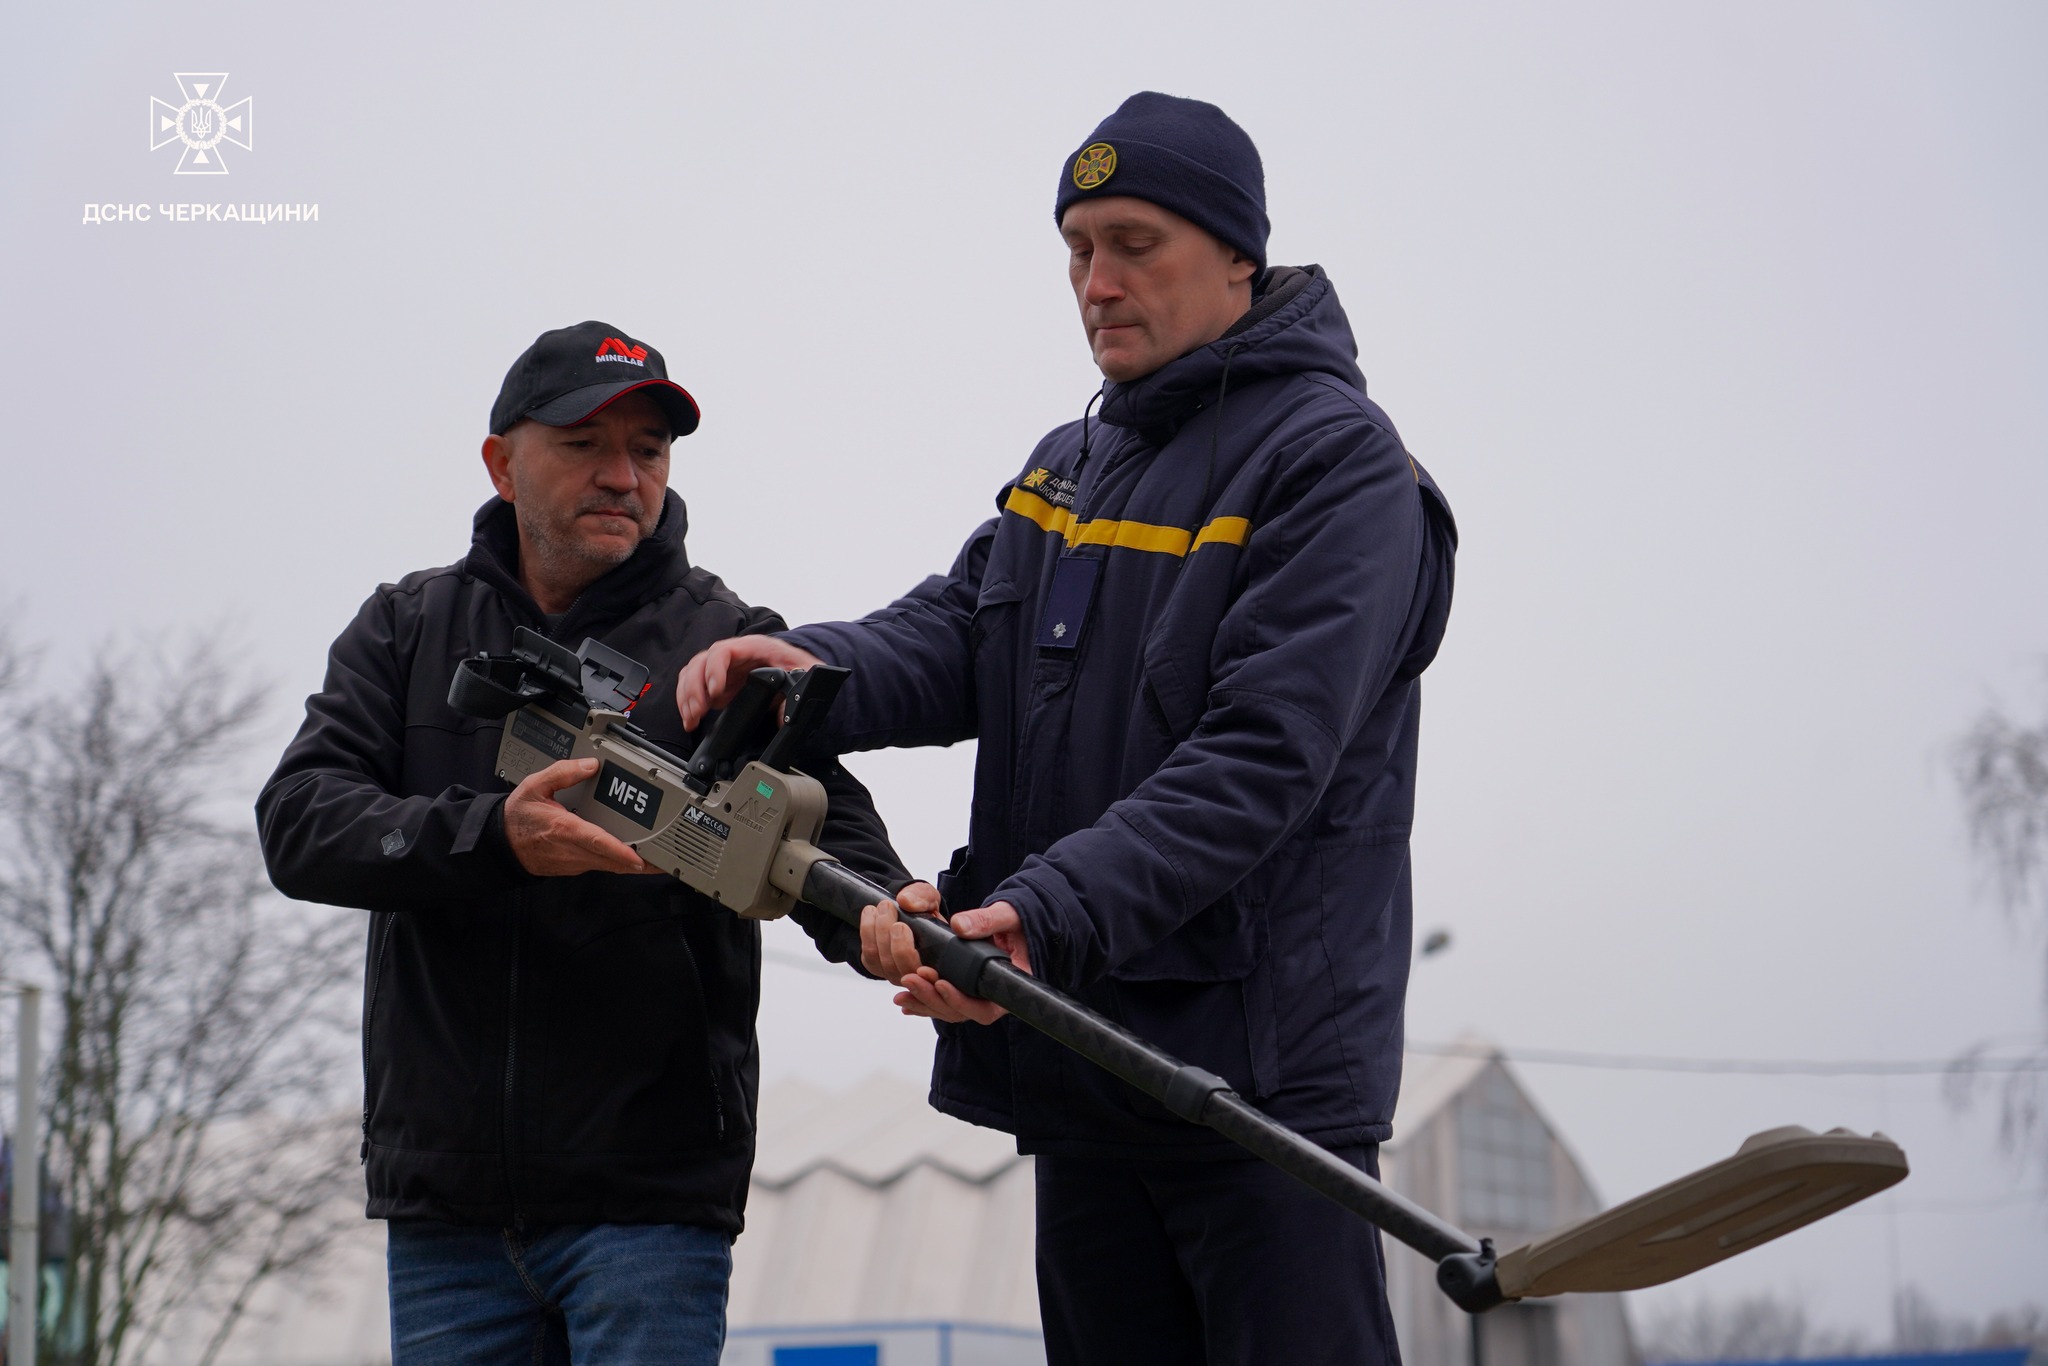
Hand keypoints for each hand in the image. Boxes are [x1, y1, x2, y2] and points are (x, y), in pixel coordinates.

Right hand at [503, 758, 651, 876]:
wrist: (500, 844)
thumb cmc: (517, 817)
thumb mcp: (535, 786)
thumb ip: (563, 772)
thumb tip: (590, 765)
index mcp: (564, 829)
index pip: (598, 842)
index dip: (621, 852)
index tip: (640, 858)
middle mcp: (571, 850)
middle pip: (612, 860)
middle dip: (640, 863)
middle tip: (664, 860)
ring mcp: (574, 862)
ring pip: (608, 865)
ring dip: (630, 864)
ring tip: (655, 857)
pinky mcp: (574, 866)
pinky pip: (600, 865)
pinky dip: (616, 861)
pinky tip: (629, 854)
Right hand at [676, 636, 821, 730]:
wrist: (796, 667)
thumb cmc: (797, 664)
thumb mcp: (803, 673)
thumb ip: (798, 690)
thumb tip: (786, 715)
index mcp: (751, 647)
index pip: (723, 651)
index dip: (714, 669)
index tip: (715, 691)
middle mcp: (732, 654)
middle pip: (701, 662)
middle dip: (695, 688)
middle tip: (699, 711)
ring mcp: (722, 667)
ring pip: (692, 674)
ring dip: (687, 697)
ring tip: (692, 718)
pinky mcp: (718, 680)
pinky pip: (694, 686)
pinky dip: (687, 702)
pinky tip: (690, 718)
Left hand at [862, 892, 1030, 1025]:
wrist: (1014, 925)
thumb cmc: (1017, 922)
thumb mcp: (1007, 916)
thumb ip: (986, 920)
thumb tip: (959, 926)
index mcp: (1010, 983)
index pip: (985, 1008)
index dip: (960, 1000)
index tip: (940, 983)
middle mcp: (992, 997)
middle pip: (960, 1012)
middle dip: (932, 997)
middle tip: (912, 978)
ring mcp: (975, 997)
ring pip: (947, 1010)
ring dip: (923, 1000)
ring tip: (905, 983)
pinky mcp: (962, 991)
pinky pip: (941, 1003)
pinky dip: (921, 1001)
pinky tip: (904, 997)